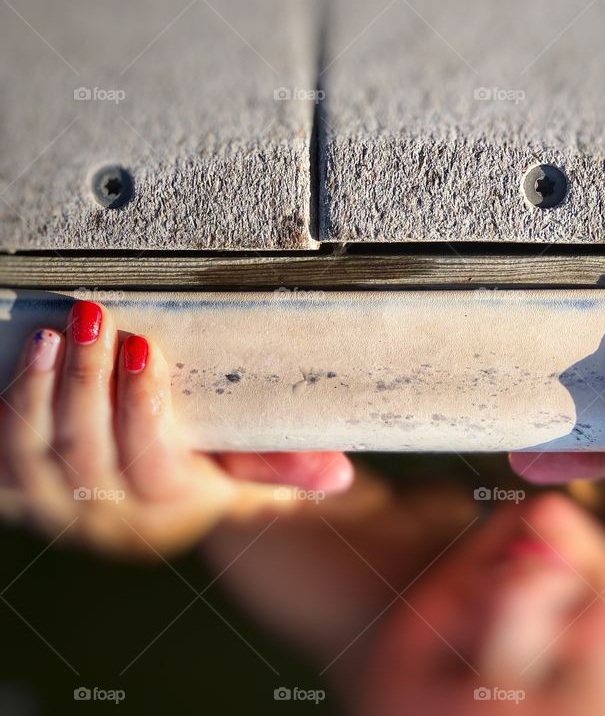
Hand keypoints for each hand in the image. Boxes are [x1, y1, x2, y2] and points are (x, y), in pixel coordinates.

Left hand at [0, 300, 352, 556]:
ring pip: (38, 452)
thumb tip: (338, 475)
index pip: (150, 458)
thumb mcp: (245, 477)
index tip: (142, 349)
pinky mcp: (18, 495)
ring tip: (55, 334)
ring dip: (41, 390)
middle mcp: (107, 517)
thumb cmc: (199, 482)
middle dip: (88, 380)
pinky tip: (28, 358)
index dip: (141, 405)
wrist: (138, 519)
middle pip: (88, 448)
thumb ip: (284, 468)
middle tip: (95, 317)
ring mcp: (56, 509)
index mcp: (167, 506)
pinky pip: (1, 458)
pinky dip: (10, 408)